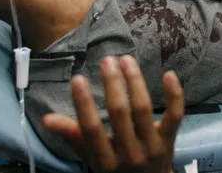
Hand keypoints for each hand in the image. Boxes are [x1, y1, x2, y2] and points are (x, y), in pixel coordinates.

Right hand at [42, 56, 183, 172]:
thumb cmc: (115, 168)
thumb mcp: (92, 157)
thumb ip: (73, 136)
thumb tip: (46, 119)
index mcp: (104, 160)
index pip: (91, 129)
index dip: (83, 103)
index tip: (78, 78)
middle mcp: (128, 154)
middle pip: (119, 114)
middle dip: (112, 84)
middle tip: (107, 60)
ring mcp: (151, 147)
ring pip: (143, 109)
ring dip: (134, 81)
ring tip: (126, 60)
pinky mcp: (170, 140)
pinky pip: (175, 116)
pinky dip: (175, 95)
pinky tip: (169, 74)